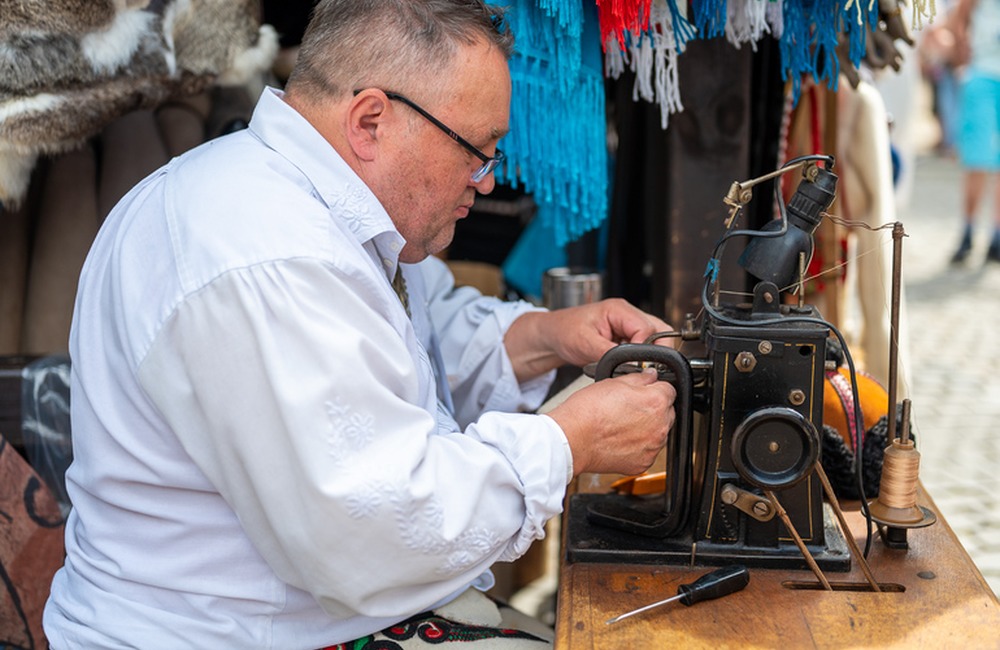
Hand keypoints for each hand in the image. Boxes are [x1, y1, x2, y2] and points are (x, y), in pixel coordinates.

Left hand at [504, 298, 673, 381]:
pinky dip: (642, 357)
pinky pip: (646, 345)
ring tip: (636, 366)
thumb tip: (630, 365)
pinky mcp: (628, 335)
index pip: (648, 328)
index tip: (638, 365)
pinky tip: (629, 364)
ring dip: (650, 354)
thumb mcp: (585, 344)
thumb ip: (610, 353)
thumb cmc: (565, 332)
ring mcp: (629, 324)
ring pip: (656, 338)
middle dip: (657, 351)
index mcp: (619, 309)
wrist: (554, 334)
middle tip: (645, 368)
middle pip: (660, 330)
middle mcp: (628, 314)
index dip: (646, 349)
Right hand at [547, 367, 675, 475]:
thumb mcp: (614, 382)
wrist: (572, 439)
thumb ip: (640, 378)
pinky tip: (621, 440)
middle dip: (653, 409)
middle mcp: (660, 426)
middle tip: (630, 409)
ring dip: (647, 428)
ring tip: (622, 425)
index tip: (644, 392)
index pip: (669, 390)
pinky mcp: (643, 464)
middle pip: (667, 413)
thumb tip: (651, 376)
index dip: (655, 388)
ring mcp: (652, 447)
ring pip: (658, 433)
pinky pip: (647, 451)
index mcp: (656, 402)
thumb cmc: (588, 411)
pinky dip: (638, 447)